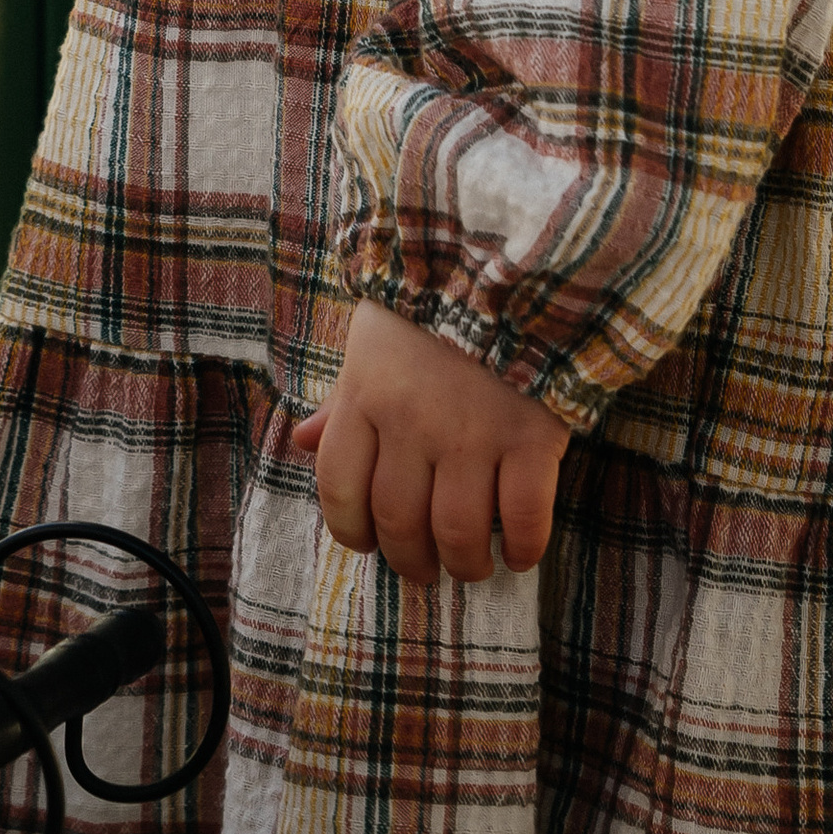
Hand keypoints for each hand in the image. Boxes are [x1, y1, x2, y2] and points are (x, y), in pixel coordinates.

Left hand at [291, 299, 566, 583]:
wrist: (510, 265)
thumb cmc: (433, 312)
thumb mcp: (373, 347)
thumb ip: (342, 402)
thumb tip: (301, 442)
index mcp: (365, 396)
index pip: (340, 490)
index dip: (353, 532)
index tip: (372, 544)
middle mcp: (411, 420)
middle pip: (400, 522)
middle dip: (412, 561)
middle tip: (427, 568)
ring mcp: (473, 430)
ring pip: (458, 531)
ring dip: (465, 564)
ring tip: (472, 566)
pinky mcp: (531, 434)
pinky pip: (523, 515)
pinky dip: (523, 547)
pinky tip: (520, 553)